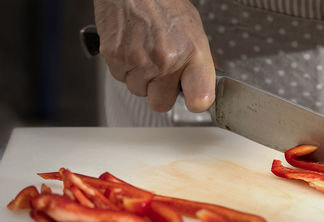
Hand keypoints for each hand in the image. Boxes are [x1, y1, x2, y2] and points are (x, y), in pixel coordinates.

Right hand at [94, 0, 214, 111]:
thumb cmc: (164, 4)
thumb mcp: (193, 31)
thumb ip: (199, 63)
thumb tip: (203, 89)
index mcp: (191, 53)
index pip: (199, 97)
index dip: (197, 103)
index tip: (195, 101)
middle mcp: (165, 60)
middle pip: (161, 103)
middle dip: (160, 91)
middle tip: (161, 70)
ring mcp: (139, 60)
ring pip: (138, 91)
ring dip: (140, 77)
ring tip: (145, 51)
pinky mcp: (115, 57)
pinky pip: (120, 78)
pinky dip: (124, 67)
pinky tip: (131, 47)